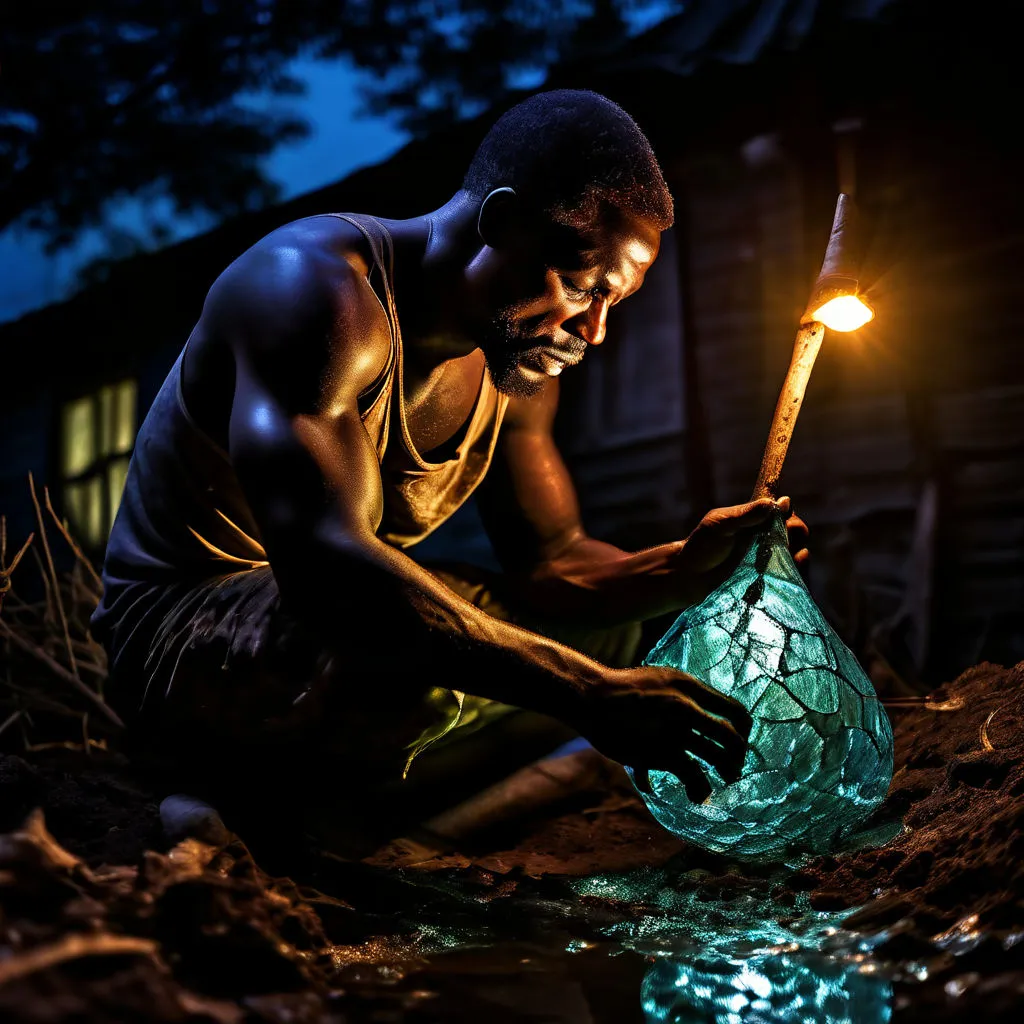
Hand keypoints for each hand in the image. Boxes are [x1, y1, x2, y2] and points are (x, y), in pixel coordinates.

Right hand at [571, 665, 752, 803]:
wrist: (592, 697)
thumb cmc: (622, 690)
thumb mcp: (660, 679)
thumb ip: (683, 693)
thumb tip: (702, 711)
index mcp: (690, 686)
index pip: (736, 711)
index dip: (743, 733)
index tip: (736, 745)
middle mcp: (688, 706)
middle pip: (733, 739)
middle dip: (737, 759)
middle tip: (730, 771)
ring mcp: (675, 729)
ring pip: (718, 759)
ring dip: (722, 776)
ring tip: (712, 786)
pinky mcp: (661, 751)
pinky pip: (694, 777)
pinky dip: (698, 790)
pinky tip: (692, 795)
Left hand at [674, 496, 809, 602]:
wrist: (689, 577)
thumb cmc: (702, 546)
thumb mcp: (722, 524)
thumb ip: (748, 514)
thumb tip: (782, 501)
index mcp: (758, 522)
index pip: (786, 513)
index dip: (789, 515)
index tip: (783, 519)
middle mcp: (768, 540)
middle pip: (798, 532)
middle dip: (795, 534)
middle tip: (781, 541)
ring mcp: (771, 562)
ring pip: (800, 554)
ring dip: (796, 555)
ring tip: (783, 558)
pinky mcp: (770, 583)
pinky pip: (794, 578)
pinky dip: (798, 574)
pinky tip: (788, 573)